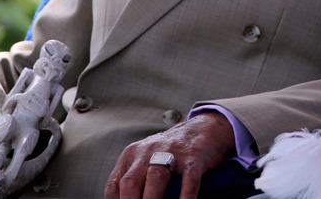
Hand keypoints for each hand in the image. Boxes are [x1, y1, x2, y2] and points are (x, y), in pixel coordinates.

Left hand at [104, 111, 235, 198]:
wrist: (205, 128)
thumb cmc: (172, 151)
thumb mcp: (147, 158)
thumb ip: (135, 179)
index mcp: (133, 154)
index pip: (115, 185)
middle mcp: (148, 151)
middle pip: (130, 182)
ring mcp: (172, 152)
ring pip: (155, 177)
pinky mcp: (194, 156)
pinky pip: (188, 178)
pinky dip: (185, 195)